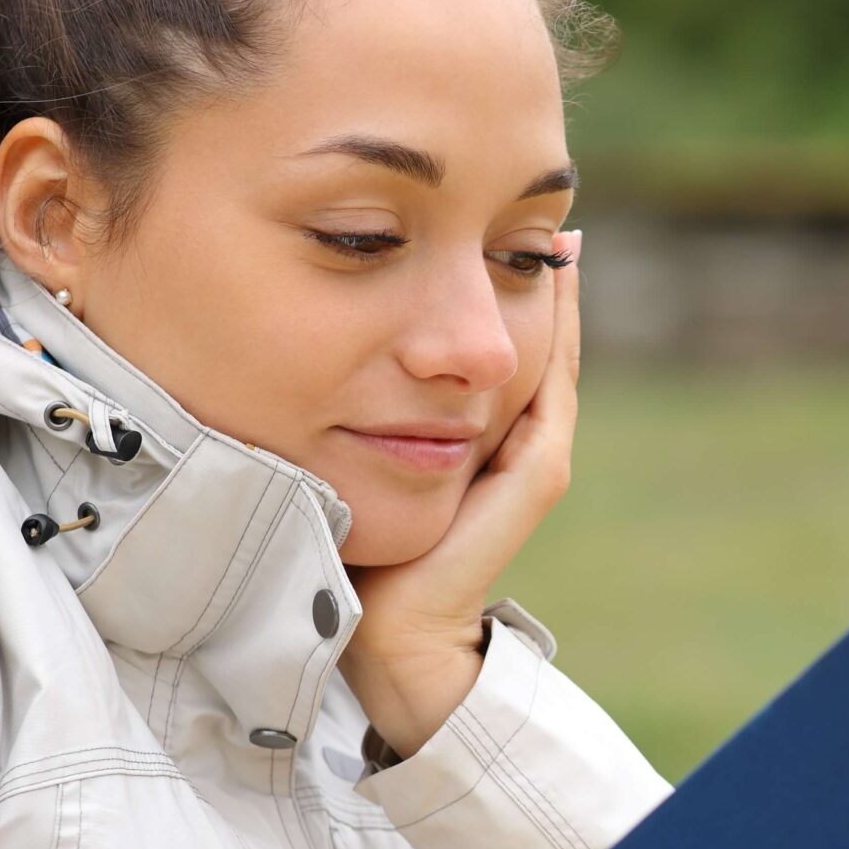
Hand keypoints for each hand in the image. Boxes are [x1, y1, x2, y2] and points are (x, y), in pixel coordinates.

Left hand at [339, 227, 583, 752]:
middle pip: (528, 342)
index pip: (485, 347)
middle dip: (525, 278)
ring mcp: (530, 459)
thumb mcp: (340, 457)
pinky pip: (551, 391)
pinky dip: (559, 336)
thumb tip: (289, 340)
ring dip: (551, 296)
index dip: (487, 287)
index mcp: (465, 439)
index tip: (478, 228)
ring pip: (550, 357)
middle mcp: (507, 444)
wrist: (381, 635)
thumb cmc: (348, 551)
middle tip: (541, 214)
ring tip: (557, 231)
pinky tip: (549, 282)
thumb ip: (340, 410)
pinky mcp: (534, 475)